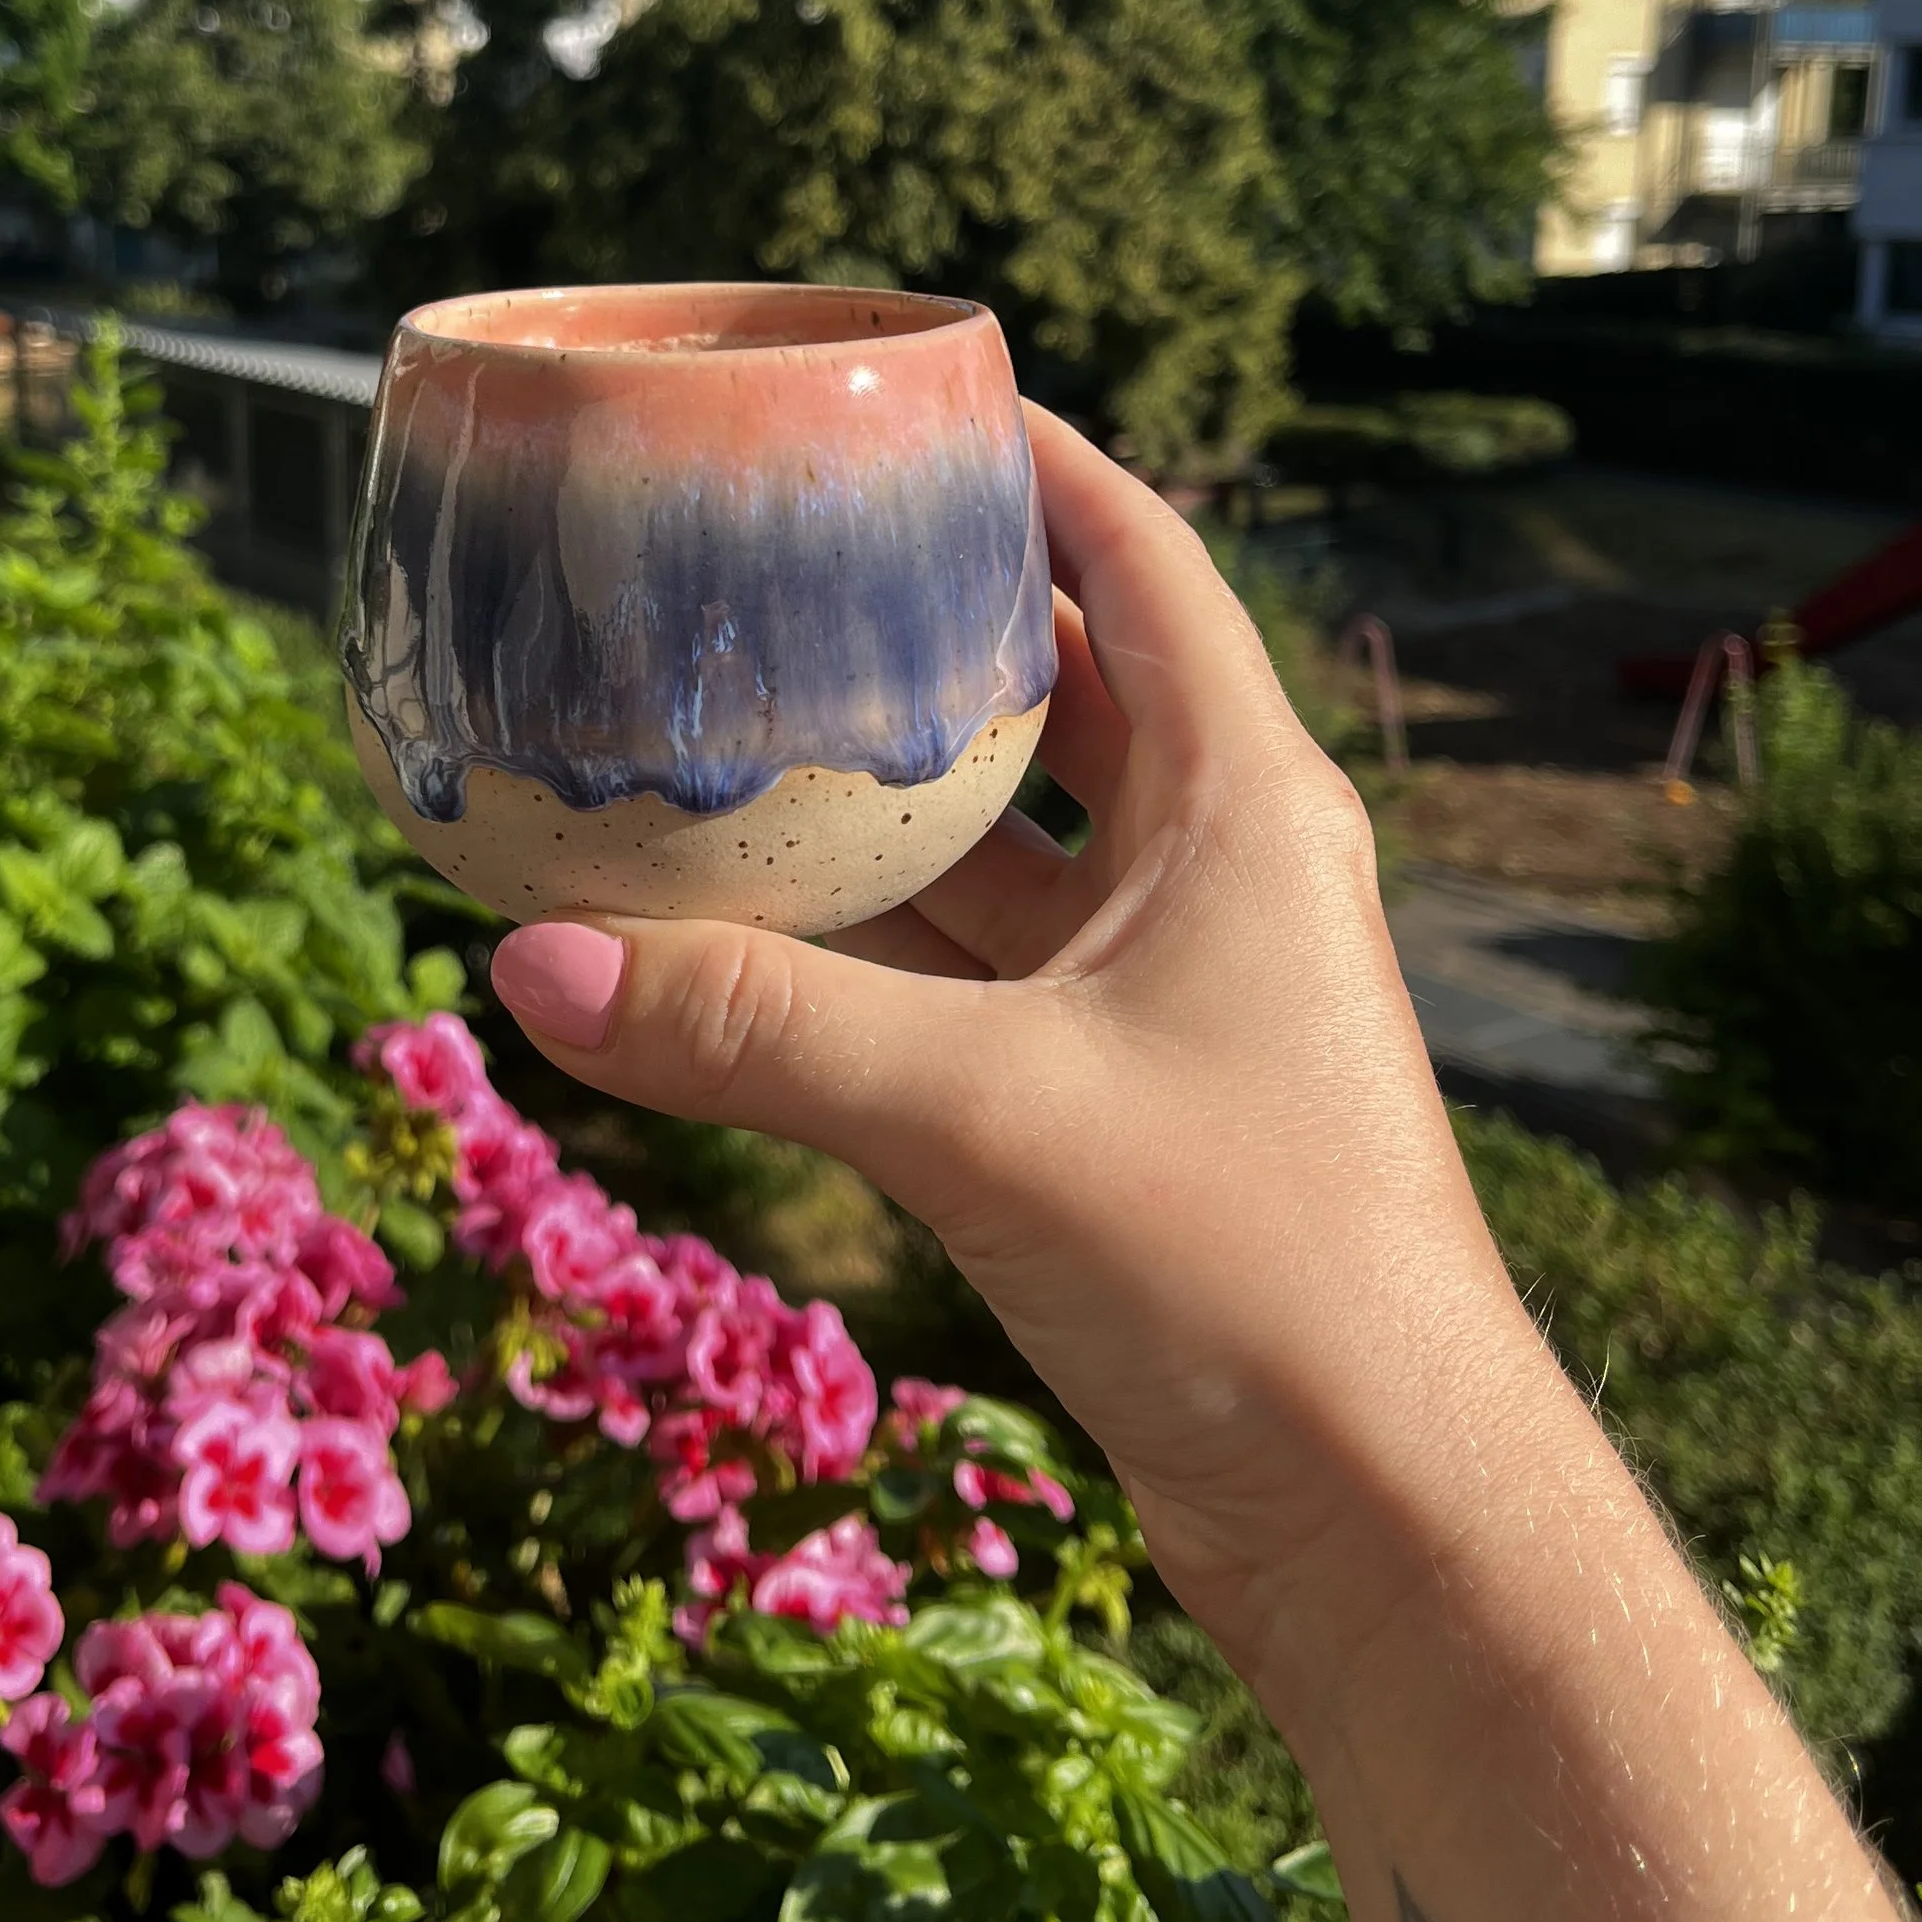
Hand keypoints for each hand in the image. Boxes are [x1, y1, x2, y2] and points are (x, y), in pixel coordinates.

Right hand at [486, 406, 1550, 1708]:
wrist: (1392, 1520)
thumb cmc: (1254, 1269)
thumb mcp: (988, 1115)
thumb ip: (761, 1033)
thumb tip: (528, 961)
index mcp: (1246, 800)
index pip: (1141, 557)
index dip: (1034, 461)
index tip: (901, 401)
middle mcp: (1220, 867)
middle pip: (1063, 684)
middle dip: (922, 623)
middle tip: (762, 566)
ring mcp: (1175, 989)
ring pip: (1007, 843)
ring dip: (883, 799)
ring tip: (719, 730)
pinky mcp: (1125, 1099)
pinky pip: (978, 973)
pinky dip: (874, 946)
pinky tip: (744, 935)